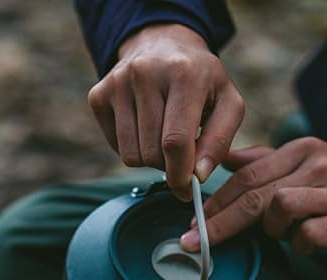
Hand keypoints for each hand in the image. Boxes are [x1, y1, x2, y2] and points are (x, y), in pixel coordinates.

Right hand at [88, 24, 243, 200]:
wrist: (163, 43)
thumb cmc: (201, 80)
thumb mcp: (227, 103)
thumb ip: (220, 141)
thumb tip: (198, 176)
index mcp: (183, 73)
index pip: (175, 141)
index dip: (180, 174)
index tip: (185, 190)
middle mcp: (145, 73)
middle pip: (152, 154)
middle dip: (168, 165)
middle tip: (179, 152)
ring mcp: (117, 83)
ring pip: (131, 156)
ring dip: (150, 159)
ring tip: (162, 136)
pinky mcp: (99, 95)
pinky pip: (116, 147)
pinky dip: (132, 148)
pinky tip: (144, 127)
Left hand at [180, 137, 326, 253]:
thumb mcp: (300, 164)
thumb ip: (261, 163)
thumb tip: (221, 159)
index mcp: (300, 149)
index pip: (246, 176)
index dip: (215, 203)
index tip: (193, 225)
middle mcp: (318, 165)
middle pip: (256, 195)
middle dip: (221, 223)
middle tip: (199, 245)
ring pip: (281, 210)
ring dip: (273, 231)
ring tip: (285, 233)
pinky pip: (309, 236)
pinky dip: (301, 245)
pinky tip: (308, 242)